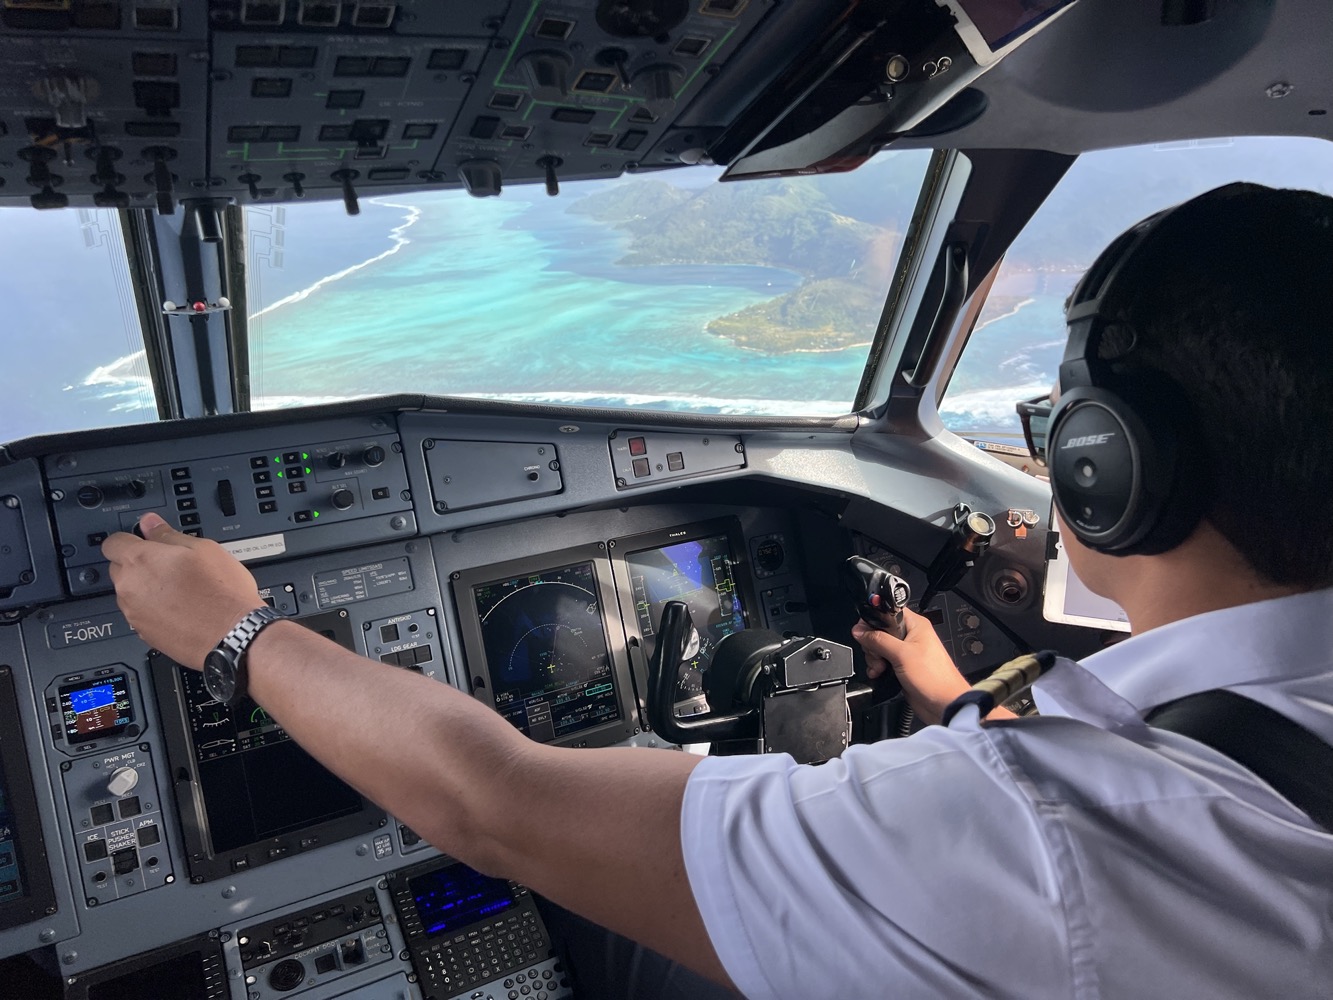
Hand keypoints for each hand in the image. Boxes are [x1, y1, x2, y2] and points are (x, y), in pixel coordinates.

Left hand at [102, 513, 265, 669]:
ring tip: (180, 590)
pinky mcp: (143, 633)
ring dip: (146, 588)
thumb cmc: (222, 594)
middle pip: (119, 568)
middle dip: (138, 564)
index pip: (112, 542)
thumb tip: (151, 524)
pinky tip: (180, 608)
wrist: (233, 635)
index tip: (143, 541)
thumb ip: (169, 534)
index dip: (129, 539)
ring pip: (130, 593)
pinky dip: (154, 609)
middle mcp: (129, 587)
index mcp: (140, 560)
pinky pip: (141, 614)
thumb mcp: (204, 549)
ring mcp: (134, 613)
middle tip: (169, 566)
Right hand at [851, 607, 969, 725]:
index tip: (864, 632)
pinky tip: (879, 673)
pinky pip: (882, 660)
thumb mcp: (901, 654)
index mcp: (915, 624)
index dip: (873, 620)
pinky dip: (877, 666)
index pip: (887, 612)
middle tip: (878, 655)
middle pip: (879, 630)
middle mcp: (910, 635)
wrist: (943, 704)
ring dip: (874, 658)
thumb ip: (878, 640)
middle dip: (872, 644)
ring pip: (879, 646)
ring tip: (880, 667)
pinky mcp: (901, 665)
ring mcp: (905, 651)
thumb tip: (860, 631)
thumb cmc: (934, 678)